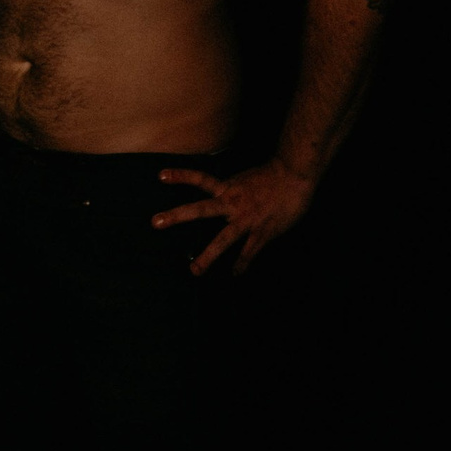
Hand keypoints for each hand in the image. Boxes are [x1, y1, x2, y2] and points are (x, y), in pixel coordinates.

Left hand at [155, 159, 314, 274]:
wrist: (294, 176)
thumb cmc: (273, 176)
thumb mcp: (246, 179)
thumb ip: (233, 191)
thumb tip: (224, 198)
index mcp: (228, 187)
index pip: (200, 179)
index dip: (181, 176)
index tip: (160, 176)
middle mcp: (232, 202)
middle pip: (200, 209)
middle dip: (177, 216)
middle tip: (155, 222)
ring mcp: (246, 219)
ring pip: (223, 239)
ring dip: (208, 256)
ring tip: (194, 271)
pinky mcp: (262, 232)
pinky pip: (249, 252)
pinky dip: (242, 264)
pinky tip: (235, 275)